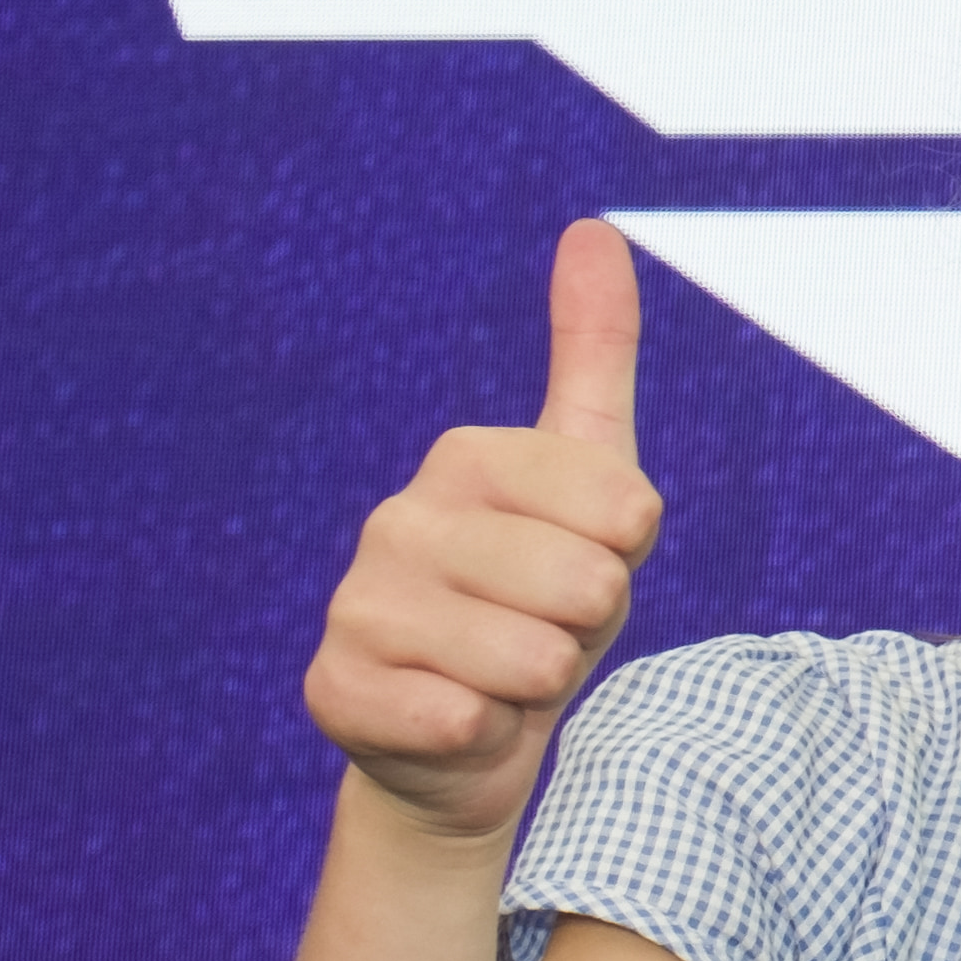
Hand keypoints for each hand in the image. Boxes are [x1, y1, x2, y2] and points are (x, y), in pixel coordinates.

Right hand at [310, 221, 667, 846]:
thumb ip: (594, 354)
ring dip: (541, 684)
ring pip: (528, 659)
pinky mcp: (331, 690)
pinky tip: (461, 718)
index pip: (623, 508)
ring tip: (506, 674)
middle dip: (589, 627)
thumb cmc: (546, 597)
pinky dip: (484, 733)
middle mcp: (397, 519)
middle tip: (548, 630)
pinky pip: (459, 720)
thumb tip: (593, 227)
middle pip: (583, 584)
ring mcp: (357, 605)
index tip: (590, 559)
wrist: (472, 732)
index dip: (628, 555)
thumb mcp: (595, 476)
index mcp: (468, 458)